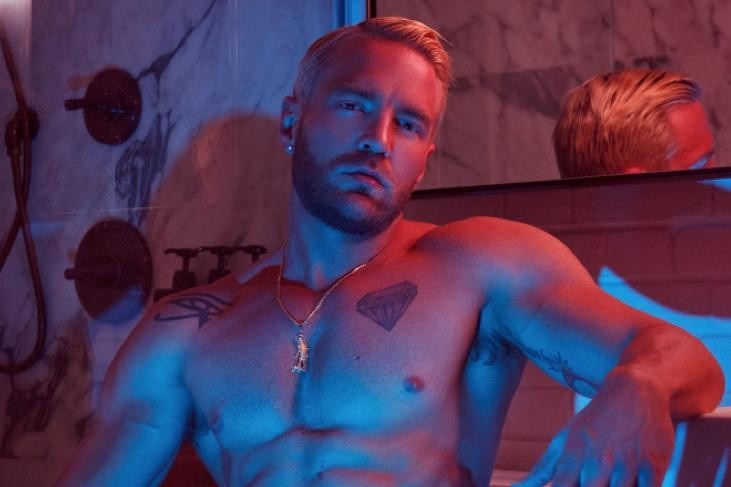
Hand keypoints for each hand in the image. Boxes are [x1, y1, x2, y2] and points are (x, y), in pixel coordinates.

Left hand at [513, 370, 674, 486]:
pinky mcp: (653, 466)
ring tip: (609, 481)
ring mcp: (626, 465)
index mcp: (572, 457)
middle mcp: (597, 462)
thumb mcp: (564, 440)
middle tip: (592, 482)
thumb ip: (542, 469)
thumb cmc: (596, 420)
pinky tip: (633, 484)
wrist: (634, 390)